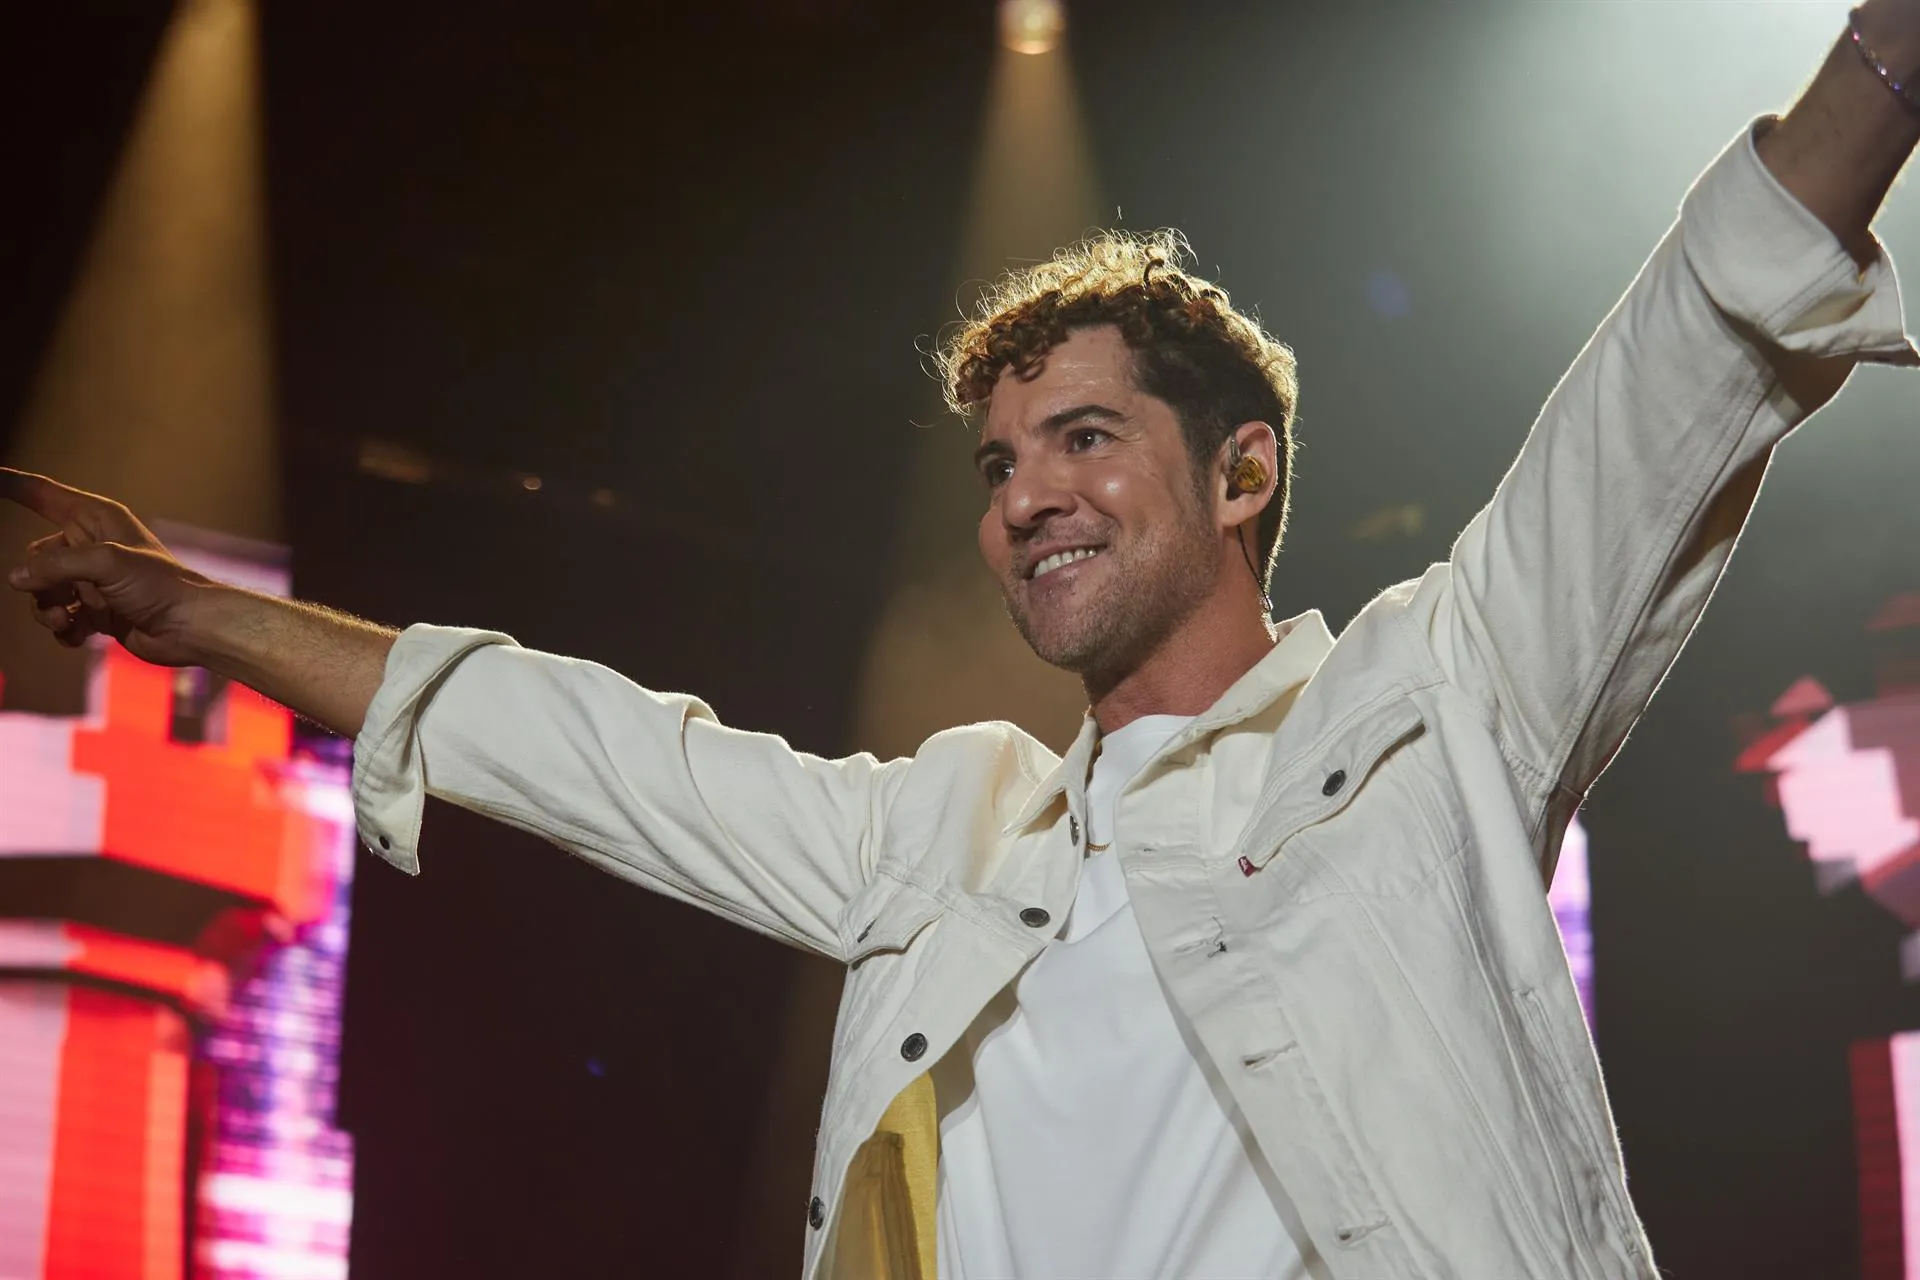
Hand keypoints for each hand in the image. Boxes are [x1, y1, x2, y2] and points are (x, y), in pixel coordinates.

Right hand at [2, 467, 216, 666]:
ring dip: (47, 609)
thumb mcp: (107, 563)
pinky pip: (59, 618)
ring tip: (66, 620)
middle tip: (62, 596)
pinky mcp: (95, 611)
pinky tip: (78, 635)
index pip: (43, 495)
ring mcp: (92, 580)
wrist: (190, 628)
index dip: (12, 486)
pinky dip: (63, 628)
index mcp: (96, 519)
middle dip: (40, 580)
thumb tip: (18, 578)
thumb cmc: (158, 585)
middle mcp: (91, 545)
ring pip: (43, 591)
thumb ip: (57, 565)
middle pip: (36, 557)